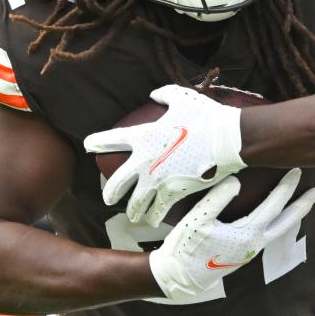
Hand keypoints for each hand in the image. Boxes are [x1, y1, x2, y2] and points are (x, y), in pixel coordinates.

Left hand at [84, 85, 245, 225]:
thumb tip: (154, 94)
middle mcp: (144, 161)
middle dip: (109, 193)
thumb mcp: (181, 98)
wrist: (226, 139)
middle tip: (108, 199)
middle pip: (116, 184)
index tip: (88, 146)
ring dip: (132, 211)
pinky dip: (155, 216)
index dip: (96, 142)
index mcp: (142, 137)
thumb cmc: (205, 117)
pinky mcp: (173, 192)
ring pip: (135, 203)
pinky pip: (158, 210)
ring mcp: (157, 180)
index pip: (110, 140)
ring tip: (133, 216)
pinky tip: (153, 221)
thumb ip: (163, 94)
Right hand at [148, 168, 314, 300]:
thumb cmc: (186, 247)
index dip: (286, 187)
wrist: (179, 277)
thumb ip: (218, 199)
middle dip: (302, 205)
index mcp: (246, 233)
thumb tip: (236, 181)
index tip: (296, 171)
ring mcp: (250, 251)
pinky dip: (279, 222)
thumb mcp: (198, 219)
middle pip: (286, 222)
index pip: (273, 206)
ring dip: (293, 215)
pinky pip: (269, 234)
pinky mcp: (244, 254)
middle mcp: (254, 244)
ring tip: (303, 202)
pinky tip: (276, 216)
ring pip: (279, 230)